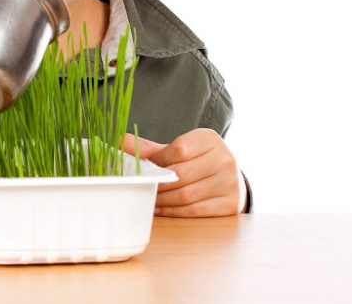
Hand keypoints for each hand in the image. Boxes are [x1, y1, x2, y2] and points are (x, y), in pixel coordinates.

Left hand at [122, 128, 244, 216]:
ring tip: (147, 199)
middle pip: (182, 174)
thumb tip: (120, 141)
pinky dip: (173, 211)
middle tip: (140, 187)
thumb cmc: (197, 161)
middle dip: (157, 183)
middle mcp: (225, 159)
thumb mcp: (179, 150)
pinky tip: (160, 209)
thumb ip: (151, 148)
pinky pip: (195, 210)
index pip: (179, 149)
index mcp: (210, 139)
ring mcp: (230, 183)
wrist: (229, 179)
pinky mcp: (230, 204)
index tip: (144, 169)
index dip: (158, 161)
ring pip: (187, 194)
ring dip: (162, 200)